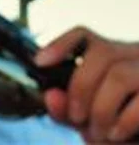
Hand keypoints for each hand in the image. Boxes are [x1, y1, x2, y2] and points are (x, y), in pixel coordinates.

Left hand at [35, 27, 138, 142]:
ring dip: (100, 108)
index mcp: (116, 55)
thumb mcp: (92, 118)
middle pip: (101, 53)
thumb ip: (69, 110)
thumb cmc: (123, 129)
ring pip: (119, 75)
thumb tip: (51, 98)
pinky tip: (115, 133)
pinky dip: (122, 120)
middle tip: (76, 117)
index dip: (61, 44)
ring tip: (97, 132)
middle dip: (81, 88)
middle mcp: (136, 56)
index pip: (85, 35)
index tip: (40, 62)